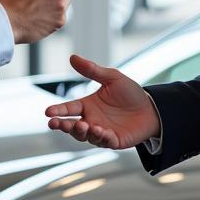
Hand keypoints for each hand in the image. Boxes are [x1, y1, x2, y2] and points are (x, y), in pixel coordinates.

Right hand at [44, 54, 160, 148]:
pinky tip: (99, 131)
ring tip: (83, 125)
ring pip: (85, 136)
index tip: (48, 112)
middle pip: (72, 126)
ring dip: (81, 132)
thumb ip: (92, 70)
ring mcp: (101, 132)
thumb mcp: (112, 78)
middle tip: (55, 123)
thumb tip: (72, 57)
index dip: (58, 111)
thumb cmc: (130, 93)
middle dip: (62, 126)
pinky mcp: (113, 141)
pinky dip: (100, 138)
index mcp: (88, 105)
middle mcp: (91, 120)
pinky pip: (103, 142)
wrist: (152, 108)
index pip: (69, 108)